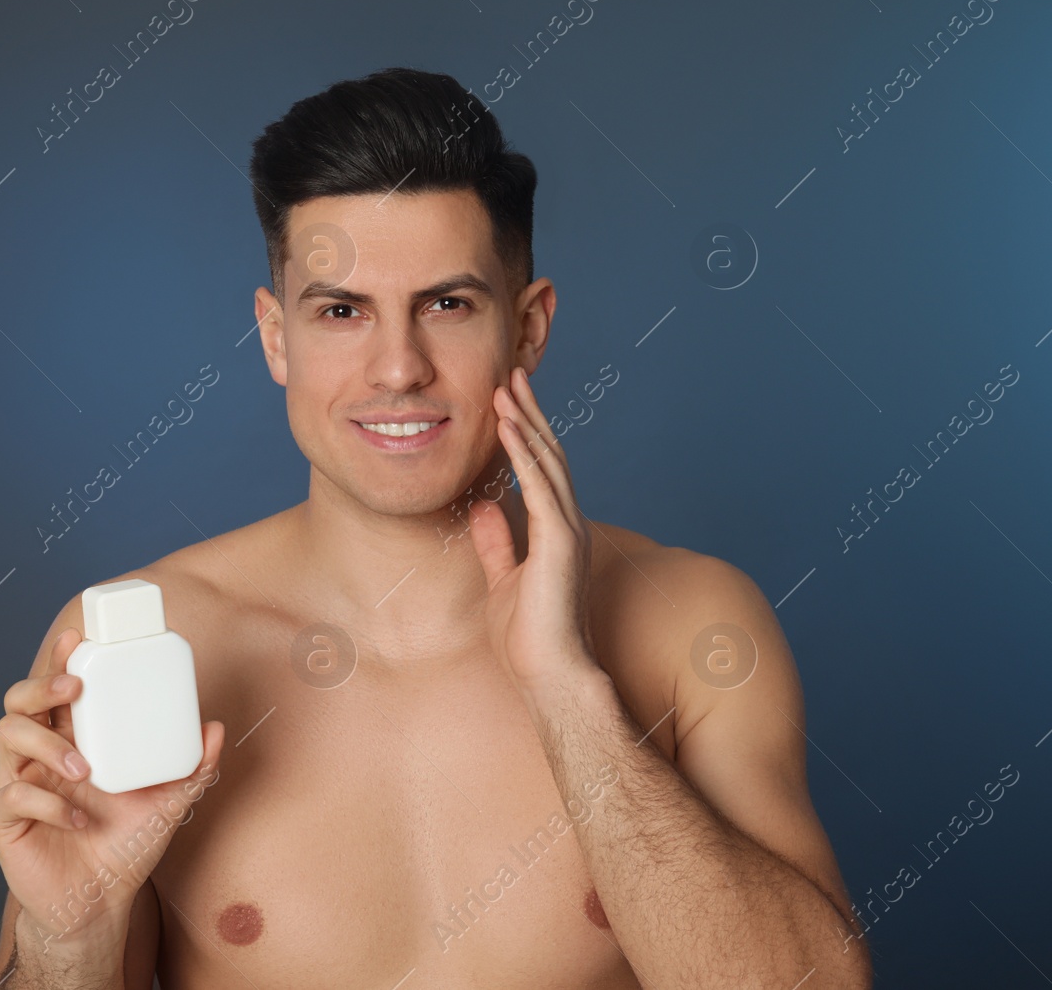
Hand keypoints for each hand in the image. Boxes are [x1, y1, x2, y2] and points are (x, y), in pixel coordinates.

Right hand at [0, 627, 224, 950]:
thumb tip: (215, 727)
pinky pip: (10, 796)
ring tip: (84, 768)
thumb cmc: (127, 845)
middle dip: (40, 685)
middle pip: (19, 701)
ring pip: (7, 737)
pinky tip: (77, 819)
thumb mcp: (170, 802)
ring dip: (46, 745)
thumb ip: (193, 767)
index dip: (59, 660)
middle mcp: (41, 757)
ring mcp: (19, 785)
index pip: (58, 691)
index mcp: (74, 741)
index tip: (76, 638)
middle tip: (73, 687)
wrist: (103, 903)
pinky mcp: (4, 820)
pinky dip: (47, 803)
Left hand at [470, 366, 600, 692]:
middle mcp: (569, 525)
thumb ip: (497, 542)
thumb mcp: (502, 580)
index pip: (543, 471)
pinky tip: (509, 425)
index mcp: (557, 533)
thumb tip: (483, 506)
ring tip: (507, 385)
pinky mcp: (561, 542)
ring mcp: (569, 531)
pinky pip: (541, 485)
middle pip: (551, 455)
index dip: (527, 432)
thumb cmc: (529, 641)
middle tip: (512, 373)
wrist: (551, 677)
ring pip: (549, 462)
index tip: (508, 400)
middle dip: (530, 412)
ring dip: (527, 421)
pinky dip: (524, 452)